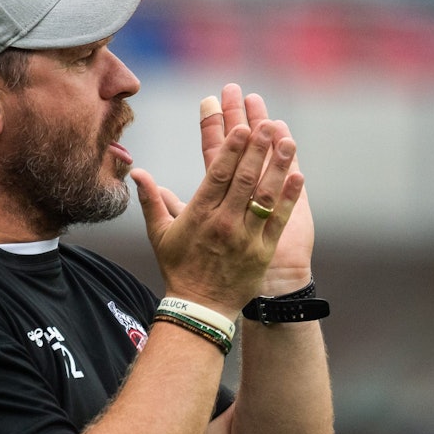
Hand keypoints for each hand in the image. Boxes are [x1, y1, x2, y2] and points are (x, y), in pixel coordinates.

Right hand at [132, 99, 303, 316]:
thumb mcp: (160, 234)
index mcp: (199, 215)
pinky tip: (298, 176)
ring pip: (263, 196)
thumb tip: (136, 172)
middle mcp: (223, 223)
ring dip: (277, 167)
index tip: (242, 128)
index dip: (231, 150)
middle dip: (257, 149)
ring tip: (288, 142)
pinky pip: (277, 219)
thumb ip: (151, 200)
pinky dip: (288, 197)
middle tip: (267, 124)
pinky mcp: (262, 251)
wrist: (200, 308)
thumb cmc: (179, 268)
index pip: (218, 175)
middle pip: (243, 180)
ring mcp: (245, 237)